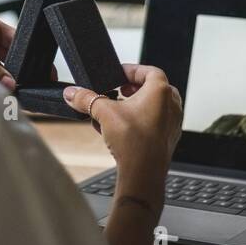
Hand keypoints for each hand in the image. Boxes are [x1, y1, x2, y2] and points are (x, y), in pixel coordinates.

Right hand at [63, 63, 181, 203]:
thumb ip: (86, 99)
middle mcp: (172, 105)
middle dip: (133, 88)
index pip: (149, 70)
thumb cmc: (134, 142)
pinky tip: (122, 128)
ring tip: (118, 110)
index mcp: (161, 92)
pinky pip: (156, 121)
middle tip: (119, 91)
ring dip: (136, 105)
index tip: (118, 74)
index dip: (132, 70)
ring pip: (154, 106)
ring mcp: (173, 123)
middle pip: (153, 87)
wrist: (144, 173)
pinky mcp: (168, 138)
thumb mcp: (104, 113)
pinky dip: (140, 120)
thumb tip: (73, 93)